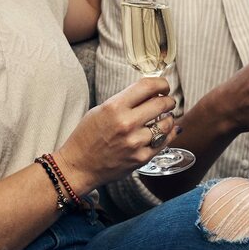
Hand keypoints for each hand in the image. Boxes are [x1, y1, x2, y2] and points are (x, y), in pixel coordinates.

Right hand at [57, 77, 177, 187]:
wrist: (79, 166)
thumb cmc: (87, 136)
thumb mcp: (100, 110)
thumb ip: (125, 101)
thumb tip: (150, 93)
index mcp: (114, 107)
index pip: (148, 86)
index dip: (161, 83)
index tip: (164, 86)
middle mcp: (127, 123)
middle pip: (162, 104)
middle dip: (169, 100)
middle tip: (168, 101)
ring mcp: (135, 142)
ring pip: (167, 124)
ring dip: (169, 118)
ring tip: (164, 118)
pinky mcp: (141, 158)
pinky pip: (164, 142)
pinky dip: (168, 134)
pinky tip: (165, 131)